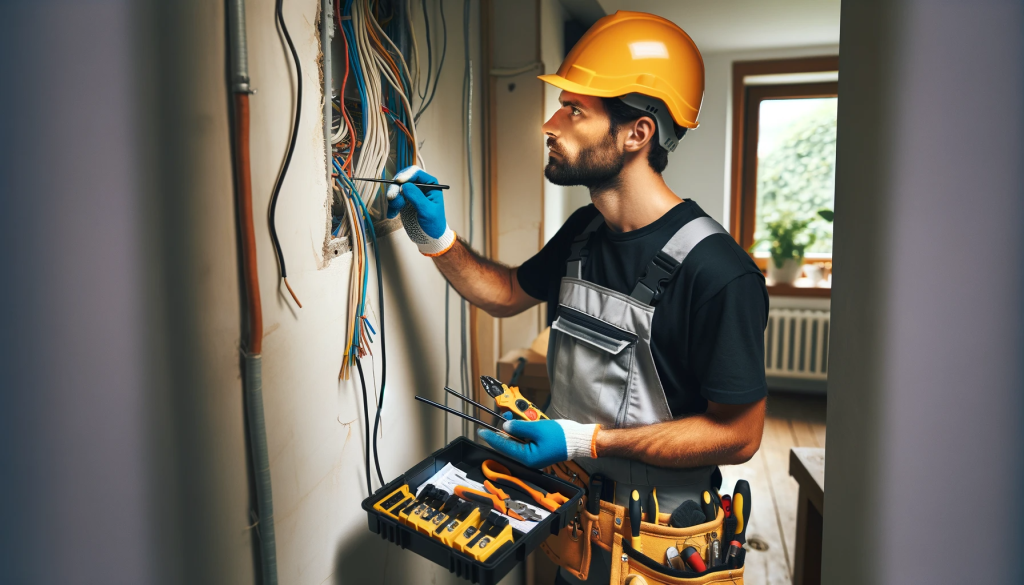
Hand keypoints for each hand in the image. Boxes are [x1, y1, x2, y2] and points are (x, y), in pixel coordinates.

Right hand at [386, 165, 454, 255]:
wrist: (430, 237)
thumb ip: (417, 197)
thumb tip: (405, 185)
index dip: (406, 175)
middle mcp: (420, 186)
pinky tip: (392, 214)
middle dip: (396, 188)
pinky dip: (391, 206)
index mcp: (430, 184)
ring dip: (393, 198)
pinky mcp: (404, 201)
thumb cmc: (434, 224)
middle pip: (403, 179)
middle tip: (392, 199)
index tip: (398, 182)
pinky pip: (394, 199)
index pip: (416, 173)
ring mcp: (411, 193)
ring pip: (396, 189)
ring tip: (394, 210)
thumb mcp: (427, 211)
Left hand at [477, 418, 599, 468]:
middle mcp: (529, 459)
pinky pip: (525, 440)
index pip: (504, 446)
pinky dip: (521, 431)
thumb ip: (519, 427)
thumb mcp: (537, 429)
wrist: (578, 440)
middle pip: (509, 444)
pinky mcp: (538, 450)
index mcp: (527, 457)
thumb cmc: (561, 436)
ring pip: (517, 441)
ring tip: (511, 416)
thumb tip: (505, 426)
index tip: (481, 431)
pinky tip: (521, 422)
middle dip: (504, 430)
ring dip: (513, 428)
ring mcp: (534, 455)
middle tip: (501, 416)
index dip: (492, 437)